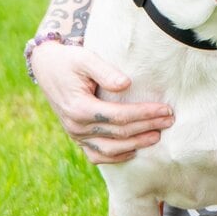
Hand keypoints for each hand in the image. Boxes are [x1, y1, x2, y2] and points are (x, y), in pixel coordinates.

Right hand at [29, 41, 172, 164]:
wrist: (47, 68)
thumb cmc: (69, 61)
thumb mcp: (85, 58)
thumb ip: (105, 71)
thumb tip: (126, 84)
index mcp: (79, 107)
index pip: (120, 116)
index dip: (144, 114)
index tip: (165, 109)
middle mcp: (76, 126)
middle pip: (119, 133)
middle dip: (147, 127)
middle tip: (170, 120)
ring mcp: (75, 135)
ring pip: (110, 150)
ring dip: (136, 145)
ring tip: (157, 136)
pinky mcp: (76, 137)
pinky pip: (97, 155)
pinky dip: (116, 156)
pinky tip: (133, 151)